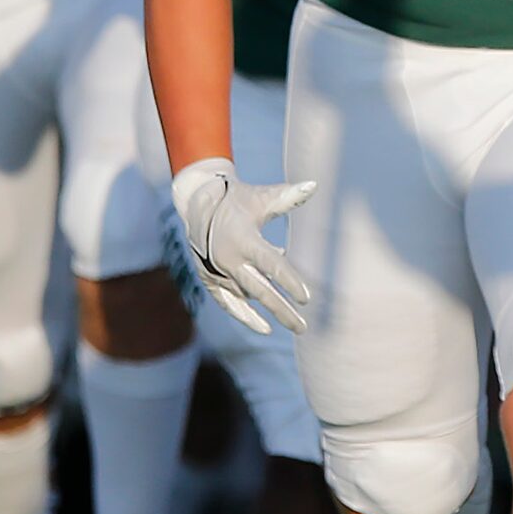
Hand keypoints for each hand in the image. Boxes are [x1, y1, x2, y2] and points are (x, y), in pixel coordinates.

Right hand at [172, 158, 316, 336]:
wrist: (198, 203)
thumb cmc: (238, 199)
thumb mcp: (261, 198)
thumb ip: (287, 197)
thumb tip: (314, 185)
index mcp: (243, 240)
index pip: (270, 265)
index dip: (288, 281)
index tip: (306, 298)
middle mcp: (229, 260)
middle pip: (260, 290)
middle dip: (282, 310)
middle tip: (303, 328)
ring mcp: (217, 272)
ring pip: (247, 297)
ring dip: (270, 309)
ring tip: (296, 324)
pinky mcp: (209, 279)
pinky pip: (228, 303)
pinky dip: (245, 315)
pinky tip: (264, 328)